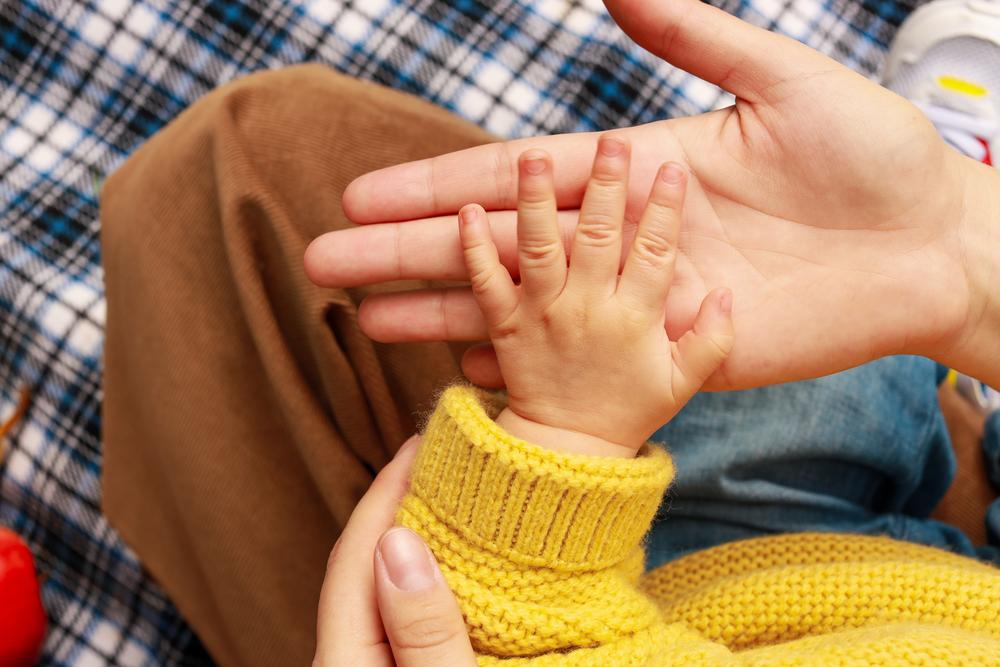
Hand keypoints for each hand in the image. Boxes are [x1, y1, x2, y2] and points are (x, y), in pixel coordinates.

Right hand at [305, 0, 987, 390]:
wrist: (929, 244)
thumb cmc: (869, 158)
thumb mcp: (781, 83)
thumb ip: (695, 38)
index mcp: (631, 174)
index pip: (510, 183)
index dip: (435, 191)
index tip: (364, 199)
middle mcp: (618, 240)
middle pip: (492, 251)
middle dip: (404, 257)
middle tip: (323, 267)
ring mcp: (638, 301)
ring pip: (518, 312)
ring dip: (438, 317)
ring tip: (365, 323)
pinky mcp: (672, 354)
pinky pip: (576, 364)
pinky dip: (518, 370)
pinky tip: (458, 374)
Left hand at [313, 437, 474, 666]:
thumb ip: (424, 631)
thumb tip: (400, 541)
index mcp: (345, 662)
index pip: (355, 556)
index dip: (387, 489)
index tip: (422, 442)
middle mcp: (344, 661)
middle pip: (361, 566)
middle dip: (398, 505)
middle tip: (443, 457)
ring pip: (379, 590)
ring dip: (413, 540)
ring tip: (453, 499)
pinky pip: (397, 615)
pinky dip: (423, 579)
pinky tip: (452, 565)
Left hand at [458, 137, 732, 454]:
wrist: (568, 455)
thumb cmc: (629, 414)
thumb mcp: (684, 384)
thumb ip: (713, 340)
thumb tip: (728, 294)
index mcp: (636, 318)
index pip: (657, 252)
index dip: (667, 209)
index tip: (672, 168)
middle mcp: (589, 308)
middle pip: (600, 236)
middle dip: (607, 185)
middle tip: (612, 141)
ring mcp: (544, 315)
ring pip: (540, 247)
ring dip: (536, 200)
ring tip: (533, 157)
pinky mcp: (507, 327)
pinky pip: (486, 285)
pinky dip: (473, 250)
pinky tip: (465, 212)